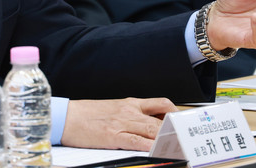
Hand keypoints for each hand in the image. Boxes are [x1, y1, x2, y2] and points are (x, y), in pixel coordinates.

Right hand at [61, 97, 176, 150]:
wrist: (66, 116)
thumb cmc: (87, 115)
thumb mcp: (113, 108)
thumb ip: (130, 114)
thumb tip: (148, 124)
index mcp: (130, 103)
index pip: (161, 104)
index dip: (176, 114)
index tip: (186, 122)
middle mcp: (130, 111)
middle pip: (160, 119)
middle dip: (176, 130)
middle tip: (189, 138)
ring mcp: (122, 123)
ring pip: (152, 130)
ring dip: (167, 139)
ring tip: (179, 146)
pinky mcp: (113, 136)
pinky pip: (136, 141)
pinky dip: (149, 147)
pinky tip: (157, 151)